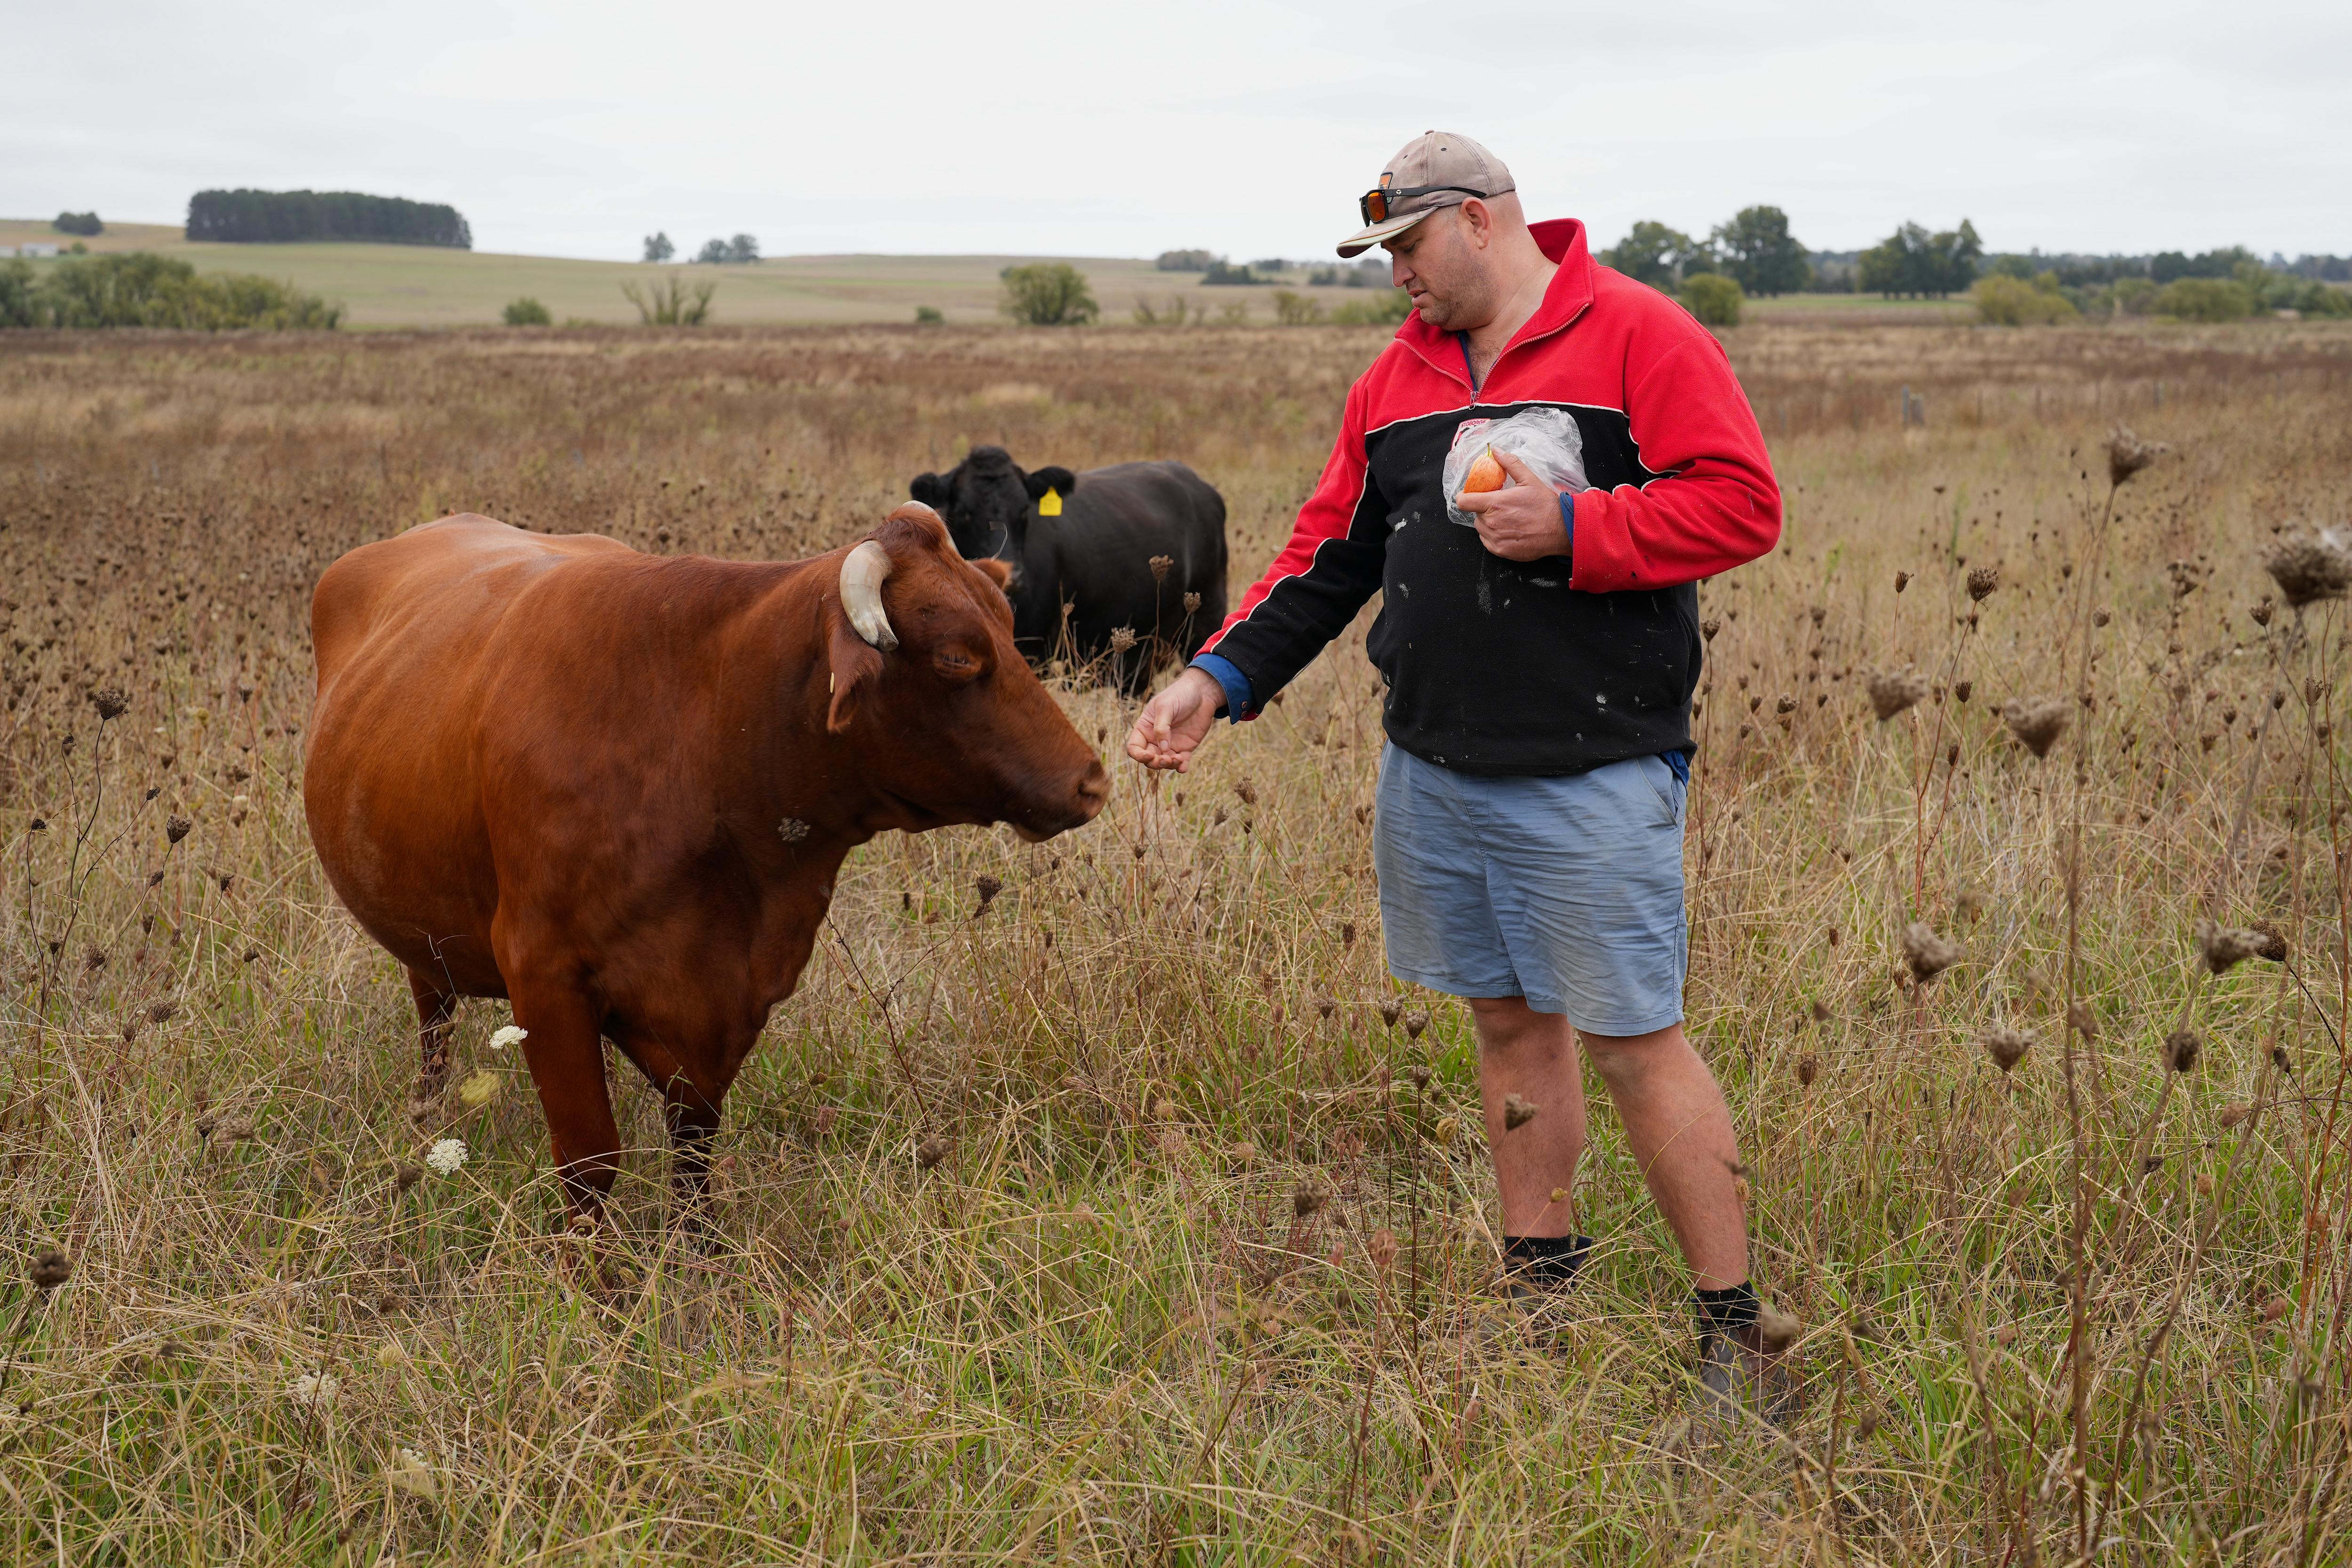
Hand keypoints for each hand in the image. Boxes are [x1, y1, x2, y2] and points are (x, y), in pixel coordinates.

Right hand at [1126, 665, 1223, 771]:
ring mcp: (1170, 744)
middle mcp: (1155, 739)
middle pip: (1149, 759)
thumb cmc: (1179, 695)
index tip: (1149, 755)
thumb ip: (1161, 727)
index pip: (1134, 747)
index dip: (1138, 755)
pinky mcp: (1185, 747)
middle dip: (1155, 763)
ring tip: (1178, 759)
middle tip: (1166, 759)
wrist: (1201, 693)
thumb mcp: (1166, 707)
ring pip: (1164, 763)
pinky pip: (1181, 762)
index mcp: (1145, 728)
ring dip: (1169, 766)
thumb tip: (1163, 749)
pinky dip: (1181, 767)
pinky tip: (1183, 766)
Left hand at [1456, 450, 1570, 562]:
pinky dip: (1492, 535)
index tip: (1468, 495)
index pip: (1464, 501)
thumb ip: (1510, 463)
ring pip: (1480, 528)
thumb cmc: (1545, 505)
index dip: (1463, 496)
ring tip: (1505, 518)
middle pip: (1475, 514)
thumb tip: (1496, 451)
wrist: (1561, 529)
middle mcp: (1492, 522)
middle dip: (1483, 508)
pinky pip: (1487, 541)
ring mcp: (1495, 538)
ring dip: (1487, 522)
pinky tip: (1507, 530)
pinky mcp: (1500, 551)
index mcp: (1495, 503)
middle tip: (1499, 506)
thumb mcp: (1529, 479)